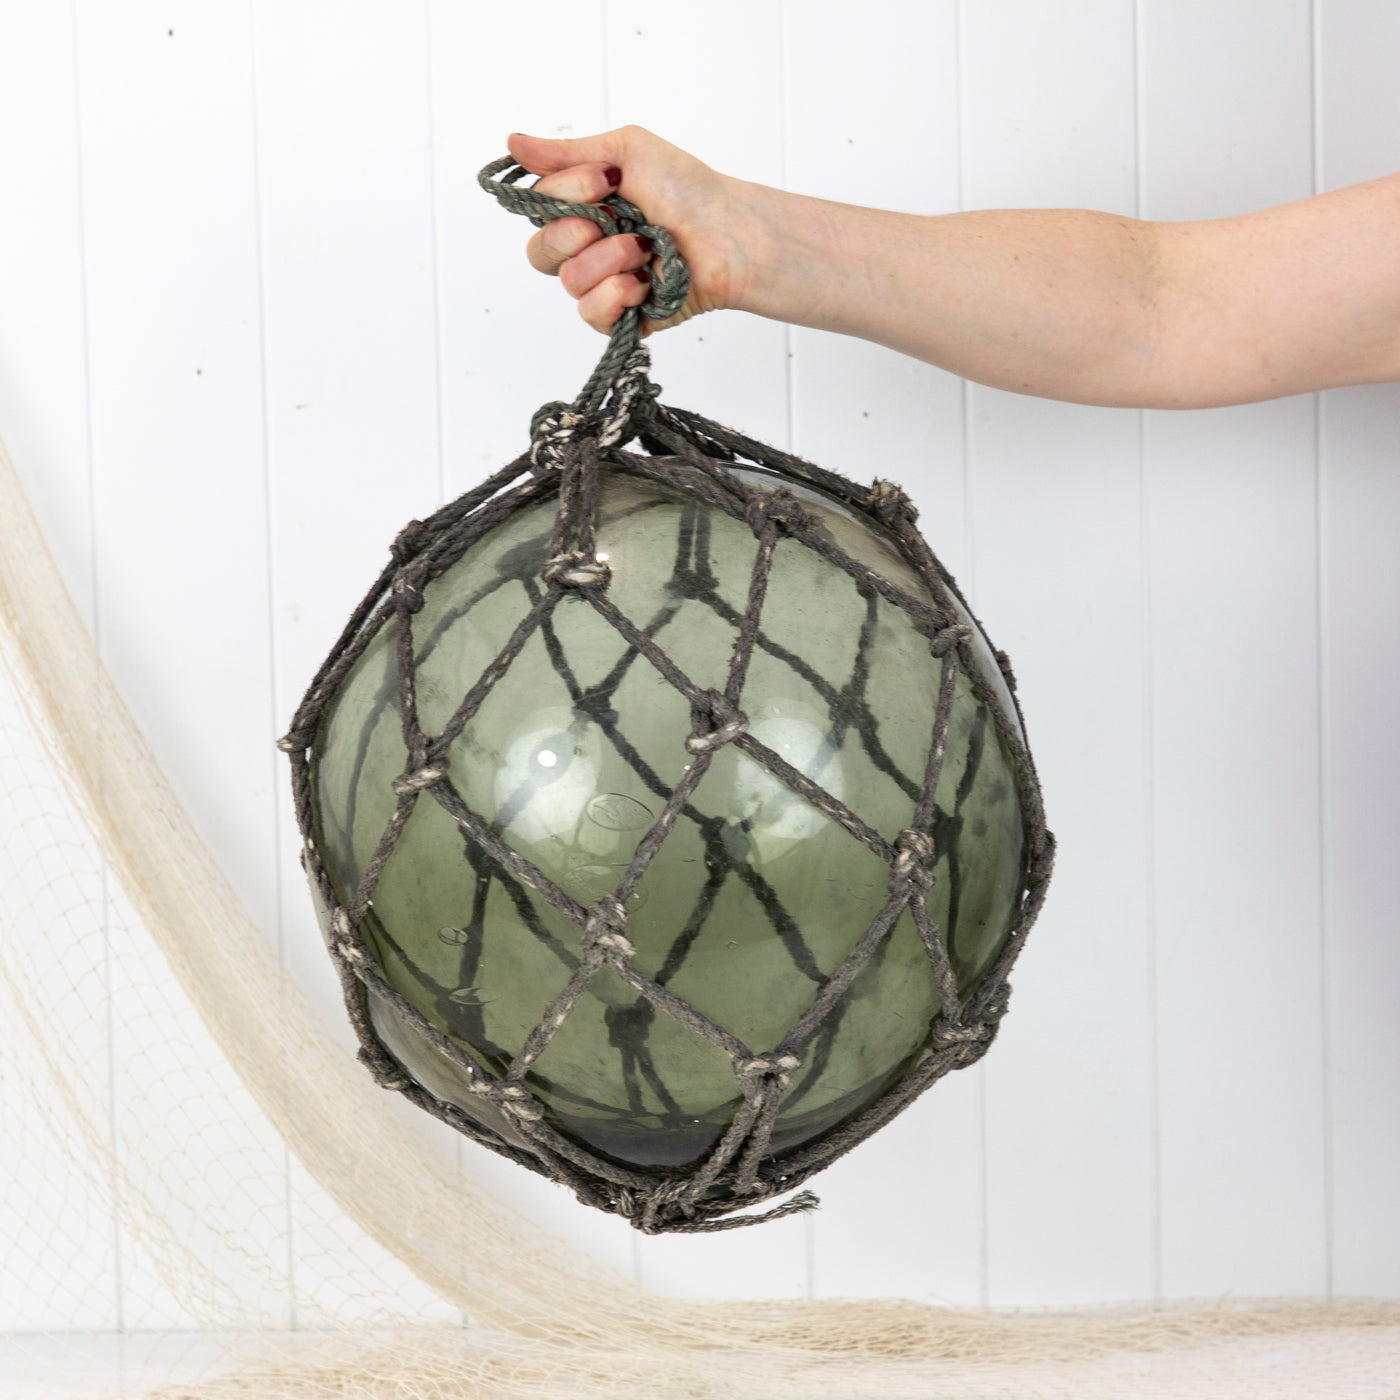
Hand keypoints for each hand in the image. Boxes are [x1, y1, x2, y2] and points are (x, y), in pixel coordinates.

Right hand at [507, 127, 744, 336]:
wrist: (728, 234)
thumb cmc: (688, 190)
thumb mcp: (625, 152)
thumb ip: (566, 154)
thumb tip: (513, 143)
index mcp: (583, 209)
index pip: (538, 211)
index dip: (566, 196)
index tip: (610, 182)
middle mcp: (588, 249)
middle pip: (540, 253)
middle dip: (575, 232)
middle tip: (616, 221)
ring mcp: (604, 286)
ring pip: (569, 281)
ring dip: (609, 259)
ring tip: (645, 249)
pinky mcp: (623, 319)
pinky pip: (591, 315)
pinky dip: (617, 295)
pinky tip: (645, 282)